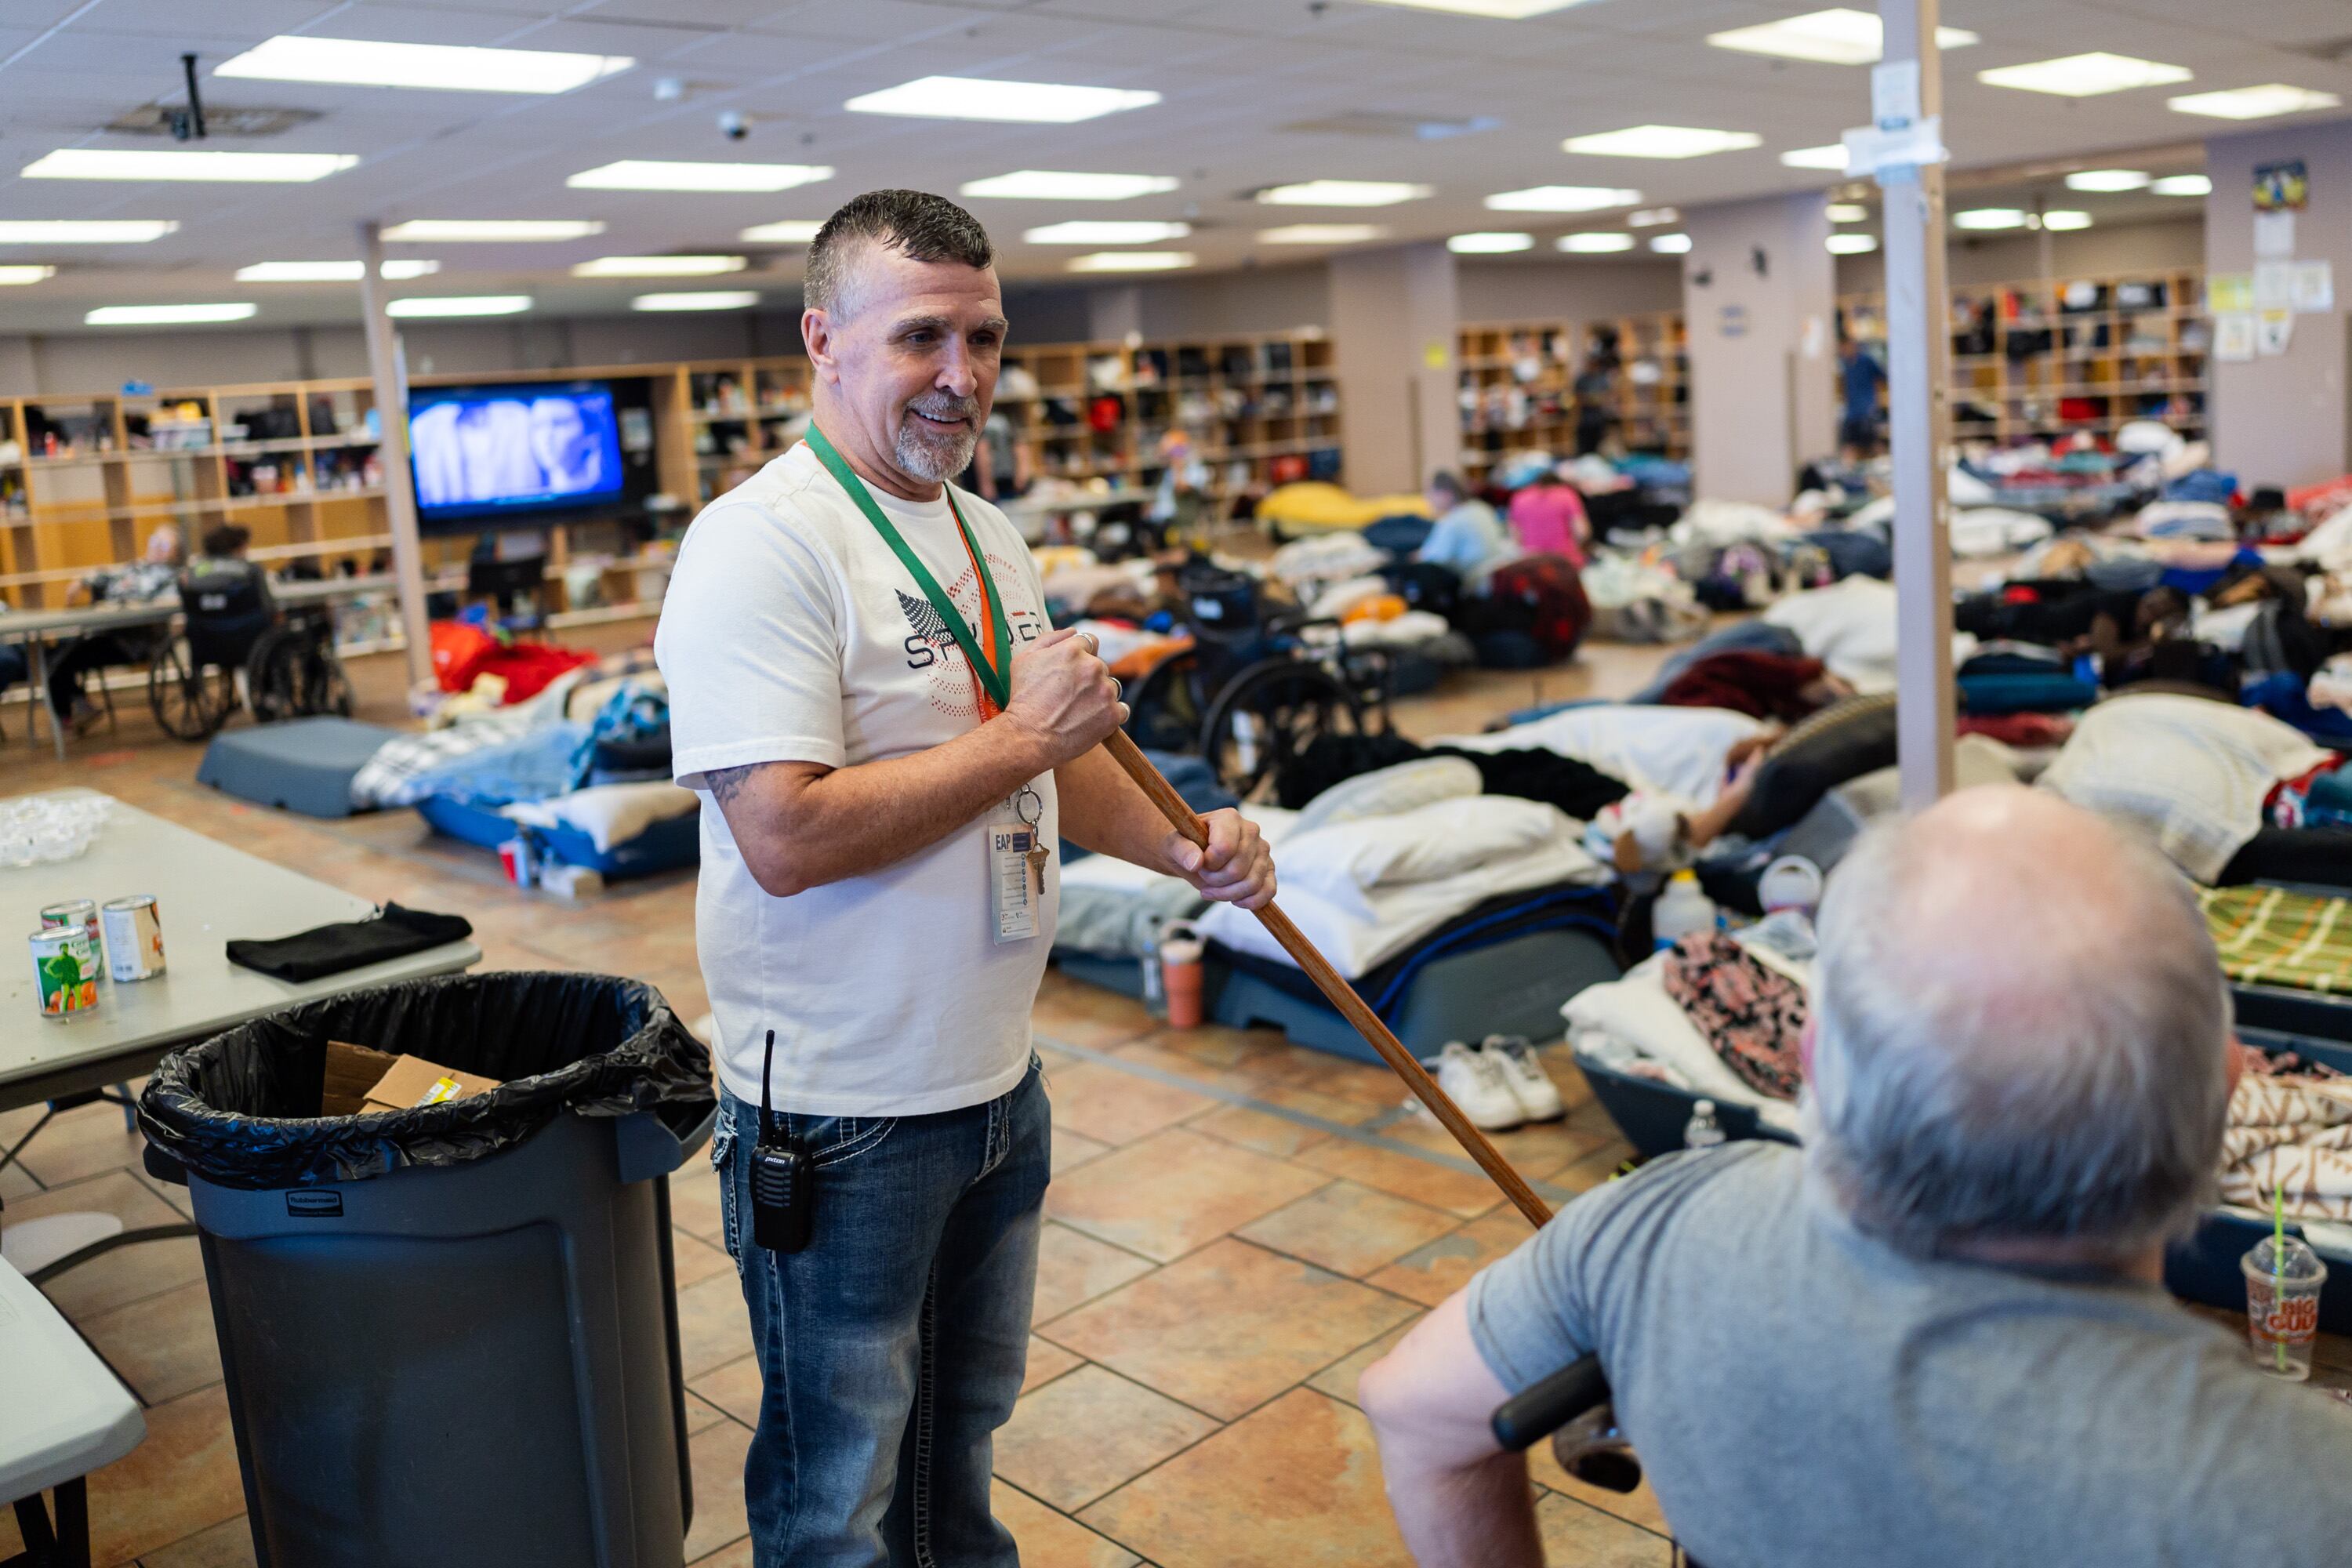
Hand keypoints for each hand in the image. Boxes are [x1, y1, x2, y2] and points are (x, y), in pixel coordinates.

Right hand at [1005, 627, 1125, 767]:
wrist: (1028, 737)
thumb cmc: (1023, 699)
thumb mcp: (1024, 659)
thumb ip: (1049, 639)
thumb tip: (1072, 630)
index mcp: (1073, 649)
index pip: (1089, 642)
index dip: (1079, 657)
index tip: (1071, 674)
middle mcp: (1093, 666)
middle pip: (1100, 666)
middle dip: (1088, 678)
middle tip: (1068, 697)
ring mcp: (1105, 691)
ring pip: (1111, 687)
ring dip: (1100, 695)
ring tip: (1078, 710)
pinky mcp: (1113, 714)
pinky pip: (1121, 710)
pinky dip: (1109, 715)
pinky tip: (1092, 720)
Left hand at [1165, 808, 1275, 910]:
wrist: (1195, 855)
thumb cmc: (1185, 846)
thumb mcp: (1174, 845)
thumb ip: (1181, 849)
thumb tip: (1196, 862)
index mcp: (1229, 818)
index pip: (1225, 848)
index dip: (1209, 864)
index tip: (1199, 863)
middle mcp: (1251, 830)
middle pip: (1237, 870)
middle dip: (1215, 881)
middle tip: (1204, 876)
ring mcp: (1263, 850)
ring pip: (1252, 883)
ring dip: (1228, 894)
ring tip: (1214, 888)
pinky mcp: (1268, 868)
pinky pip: (1268, 890)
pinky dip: (1250, 901)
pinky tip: (1234, 900)